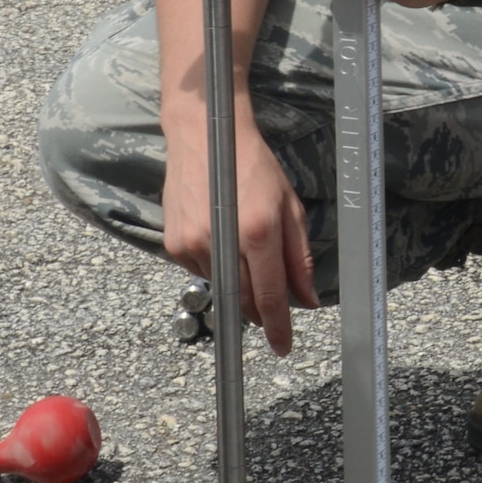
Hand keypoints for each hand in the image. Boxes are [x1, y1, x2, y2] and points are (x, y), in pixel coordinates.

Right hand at [161, 114, 317, 355]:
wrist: (204, 135)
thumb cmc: (252, 165)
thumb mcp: (288, 206)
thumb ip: (299, 257)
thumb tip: (307, 298)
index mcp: (258, 230)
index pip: (270, 295)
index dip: (278, 326)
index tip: (283, 347)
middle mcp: (222, 241)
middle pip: (244, 300)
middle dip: (259, 311)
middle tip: (271, 309)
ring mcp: (193, 244)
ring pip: (222, 287)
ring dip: (237, 282)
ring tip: (242, 248)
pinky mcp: (174, 244)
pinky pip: (200, 271)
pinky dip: (216, 266)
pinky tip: (220, 237)